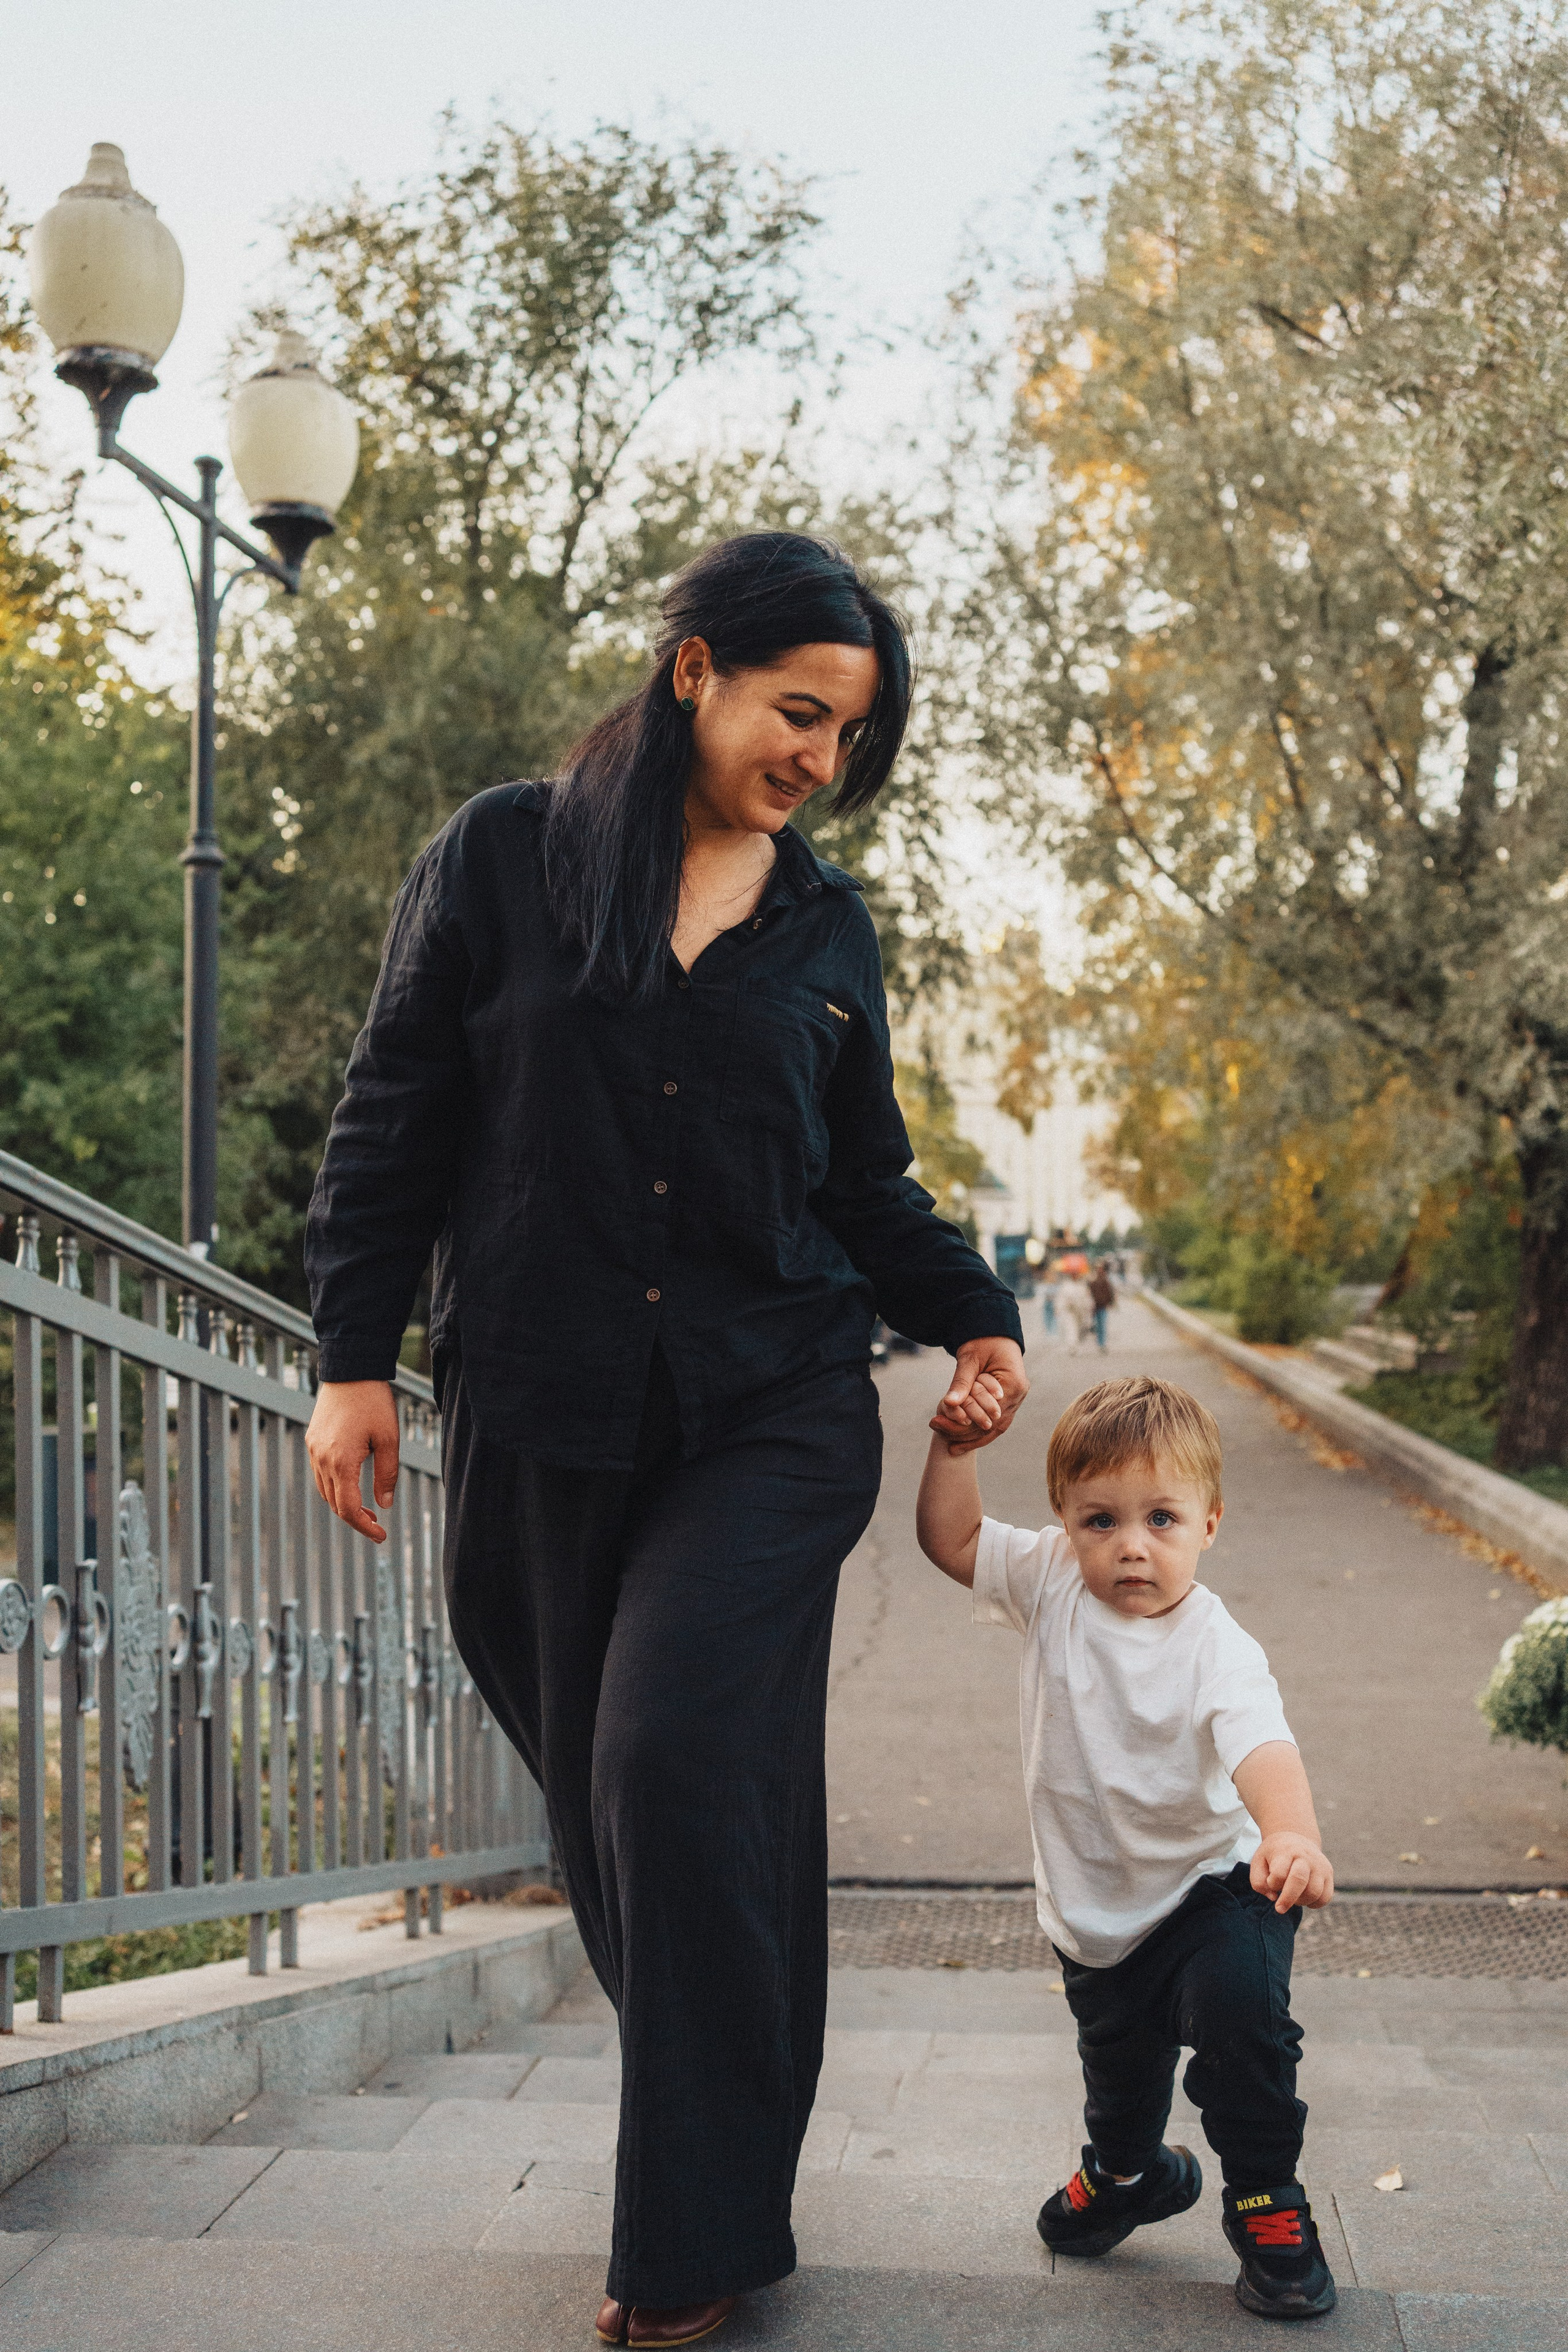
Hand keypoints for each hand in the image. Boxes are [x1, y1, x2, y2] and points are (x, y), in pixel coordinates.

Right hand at [307, 1379, 400, 1543]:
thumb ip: (387, 1474)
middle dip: (355, 1518)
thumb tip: (385, 1504)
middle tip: (377, 1525)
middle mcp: (321, 1459)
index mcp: (341, 1461)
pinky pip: (320, 1473)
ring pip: (325, 1490)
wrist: (350, 1369)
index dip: (364, 1527)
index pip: (347, 1508)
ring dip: (344, 1503)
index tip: (381, 1536)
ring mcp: (314, 1449)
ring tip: (367, 1508)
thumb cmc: (374, 1403)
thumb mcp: (389, 1439)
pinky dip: (335, 1486)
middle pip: (334, 1503)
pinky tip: (353, 1483)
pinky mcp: (312, 1440)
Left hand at [929, 1337, 1028, 1453]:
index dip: (963, 1423)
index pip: (988, 1414)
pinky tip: (964, 1441)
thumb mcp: (969, 1359)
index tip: (938, 1423)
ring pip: (996, 1428)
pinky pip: (997, 1422)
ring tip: (951, 1447)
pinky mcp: (1010, 1401)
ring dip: (974, 1439)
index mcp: (1013, 1384)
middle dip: (965, 1433)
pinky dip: (981, 1432)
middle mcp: (1019, 1396)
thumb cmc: (983, 1341)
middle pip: (992, 1425)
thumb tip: (949, 1403)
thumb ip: (961, 1382)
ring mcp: (1017, 1400)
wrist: (995, 1332)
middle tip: (939, 1435)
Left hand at [1251, 1831, 1333, 1913]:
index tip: (1270, 1884)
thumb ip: (1258, 1882)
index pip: (1279, 1873)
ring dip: (1300, 1901)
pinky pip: (1325, 1897)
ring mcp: (1320, 1865)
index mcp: (1286, 1851)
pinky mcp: (1329, 1874)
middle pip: (1299, 1880)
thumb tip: (1273, 1897)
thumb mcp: (1259, 1861)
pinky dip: (1314, 1903)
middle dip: (1288, 1899)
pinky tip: (1303, 1897)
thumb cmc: (1275, 1855)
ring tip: (1292, 1895)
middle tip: (1279, 1908)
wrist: (1296, 1837)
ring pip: (1314, 1893)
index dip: (1272, 1884)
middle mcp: (1306, 1856)